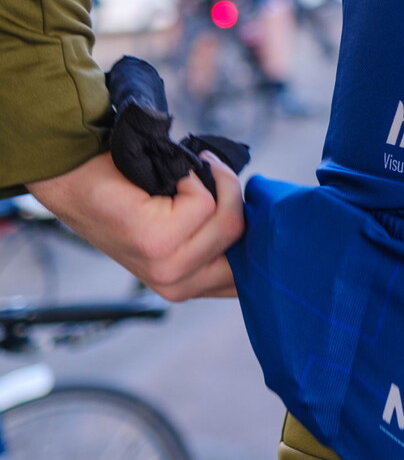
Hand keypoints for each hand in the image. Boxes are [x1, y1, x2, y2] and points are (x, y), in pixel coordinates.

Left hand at [28, 151, 244, 299]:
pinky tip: (170, 180)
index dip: (260, 233)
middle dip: (235, 196)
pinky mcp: (156, 244)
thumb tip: (267, 221)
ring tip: (190, 174)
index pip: (252, 276)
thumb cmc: (133, 196)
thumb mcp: (187, 228)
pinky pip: (203, 203)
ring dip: (216, 183)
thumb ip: (221, 237)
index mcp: (193, 287)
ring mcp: (167, 269)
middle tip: (212, 172)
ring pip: (229, 221)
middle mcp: (180, 287)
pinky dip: (193, 179)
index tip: (249, 202)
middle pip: (245, 238)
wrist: (79, 179)